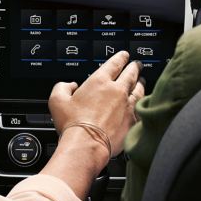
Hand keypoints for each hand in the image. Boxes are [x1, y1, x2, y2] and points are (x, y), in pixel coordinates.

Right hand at [48, 51, 144, 171]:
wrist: (88, 144)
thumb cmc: (74, 124)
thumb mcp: (57, 100)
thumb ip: (62, 87)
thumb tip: (70, 85)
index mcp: (99, 81)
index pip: (114, 63)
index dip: (121, 57)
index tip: (124, 55)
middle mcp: (117, 91)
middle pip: (131, 73)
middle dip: (134, 67)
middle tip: (137, 64)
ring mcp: (128, 105)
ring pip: (139, 89)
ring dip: (140, 83)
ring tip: (141, 81)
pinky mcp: (133, 120)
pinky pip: (142, 107)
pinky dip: (143, 103)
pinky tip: (143, 103)